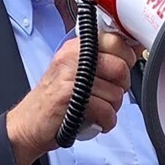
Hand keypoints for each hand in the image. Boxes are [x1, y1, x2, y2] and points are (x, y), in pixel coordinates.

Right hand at [5, 33, 136, 164]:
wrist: (29, 123)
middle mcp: (71, 57)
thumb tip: (135, 48)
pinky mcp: (69, 97)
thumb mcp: (77, 71)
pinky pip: (106, 110)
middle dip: (121, 87)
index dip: (126, 59)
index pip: (115, 41)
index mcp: (76, 47)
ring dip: (112, 108)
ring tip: (98, 109)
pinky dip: (106, 121)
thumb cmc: (56, 99)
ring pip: (116, 92)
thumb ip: (103, 59)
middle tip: (109, 94)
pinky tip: (97, 121)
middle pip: (120, 68)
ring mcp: (69, 76)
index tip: (121, 71)